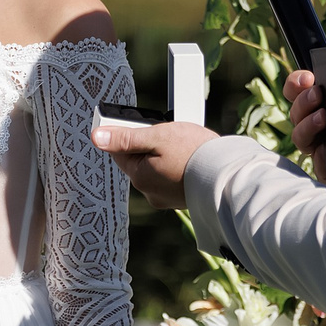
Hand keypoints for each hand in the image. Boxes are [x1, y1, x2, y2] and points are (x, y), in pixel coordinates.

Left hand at [90, 120, 216, 208]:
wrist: (229, 174)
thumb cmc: (194, 152)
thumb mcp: (157, 137)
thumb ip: (125, 137)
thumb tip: (96, 137)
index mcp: (140, 177)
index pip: (120, 152)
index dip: (128, 134)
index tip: (144, 126)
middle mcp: (150, 193)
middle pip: (139, 161)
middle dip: (149, 146)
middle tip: (169, 134)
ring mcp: (166, 198)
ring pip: (156, 169)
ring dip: (163, 156)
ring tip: (184, 146)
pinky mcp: (182, 198)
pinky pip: (172, 178)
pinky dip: (177, 167)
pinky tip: (190, 159)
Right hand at [283, 68, 325, 176]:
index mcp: (319, 105)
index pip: (296, 91)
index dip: (296, 82)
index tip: (307, 78)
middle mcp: (313, 125)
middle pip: (296, 113)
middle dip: (303, 101)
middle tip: (318, 93)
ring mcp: (318, 148)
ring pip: (299, 137)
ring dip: (307, 125)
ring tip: (323, 118)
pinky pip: (317, 166)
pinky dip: (320, 157)